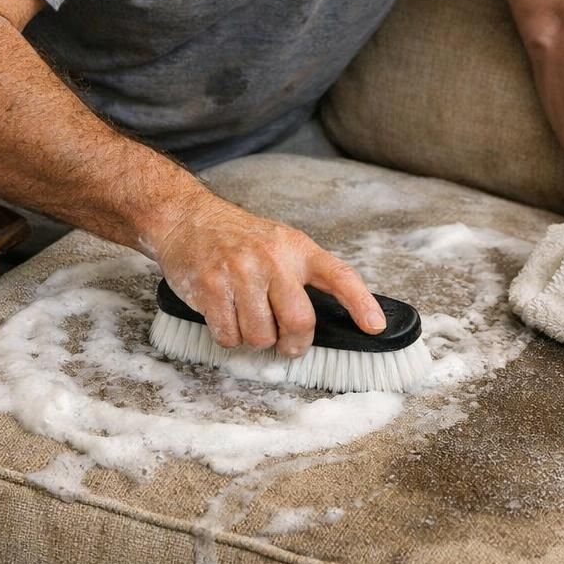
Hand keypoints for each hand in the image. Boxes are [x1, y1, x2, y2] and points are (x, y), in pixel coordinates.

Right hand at [146, 192, 385, 357]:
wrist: (189, 219)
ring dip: (254, 339)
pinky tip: (225, 316)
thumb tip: (333, 318)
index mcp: (298, 249)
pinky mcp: (210, 287)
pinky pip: (229, 336)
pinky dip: (228, 337)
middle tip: (286, 344)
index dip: (361, 303)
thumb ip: (304, 275)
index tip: (375, 326)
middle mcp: (273, 259)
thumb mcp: (280, 244)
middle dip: (293, 344)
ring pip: (261, 336)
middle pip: (299, 322)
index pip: (339, 276)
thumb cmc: (239, 239)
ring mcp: (240, 272)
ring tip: (246, 318)